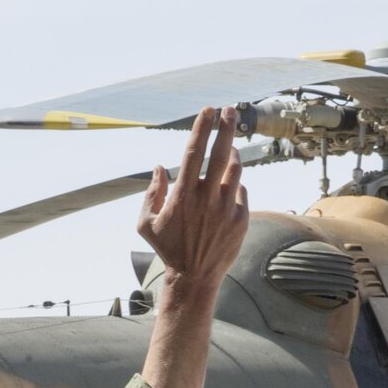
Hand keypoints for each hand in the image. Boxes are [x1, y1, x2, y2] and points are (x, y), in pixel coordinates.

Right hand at [137, 106, 249, 299]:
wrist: (194, 278)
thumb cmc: (167, 249)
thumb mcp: (146, 223)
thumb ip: (151, 192)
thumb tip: (159, 167)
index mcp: (184, 194)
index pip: (194, 151)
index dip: (202, 127)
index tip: (208, 109)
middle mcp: (207, 197)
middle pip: (222, 153)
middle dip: (227, 127)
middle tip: (231, 110)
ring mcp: (227, 208)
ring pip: (236, 171)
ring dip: (233, 156)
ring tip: (229, 149)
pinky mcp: (241, 219)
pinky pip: (241, 192)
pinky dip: (235, 186)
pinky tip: (228, 188)